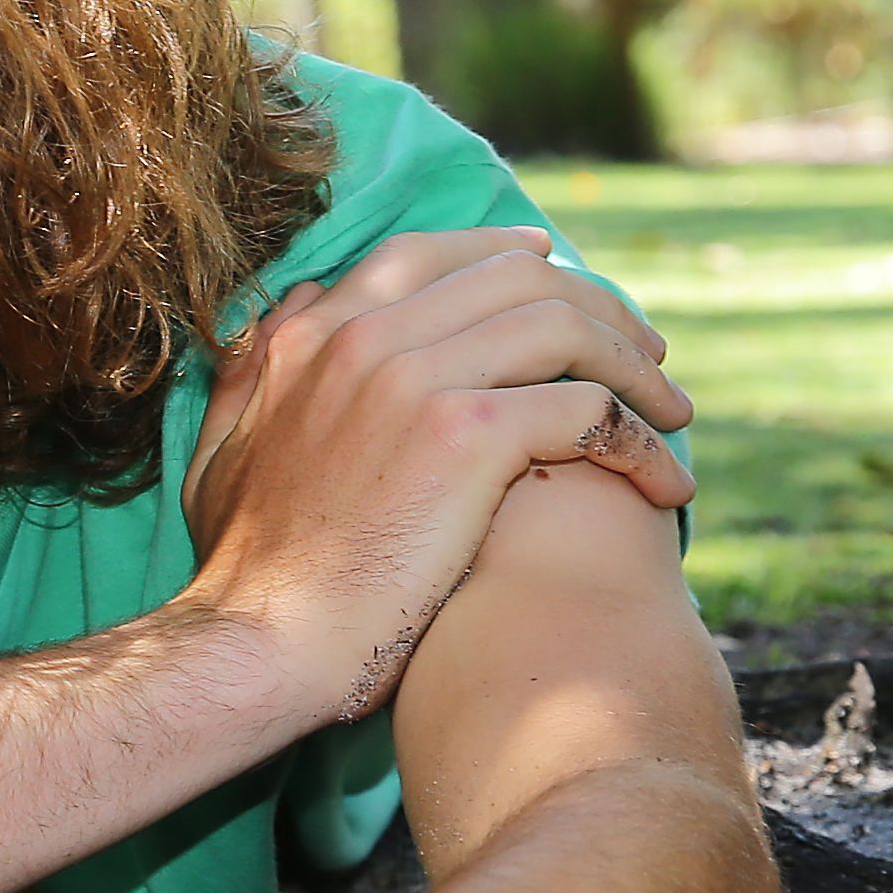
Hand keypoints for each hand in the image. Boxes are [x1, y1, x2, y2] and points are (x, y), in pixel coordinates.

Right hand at [183, 226, 689, 722]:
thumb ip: (253, 371)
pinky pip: (589, 410)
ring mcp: (413, 378)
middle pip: (514, 276)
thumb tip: (291, 310)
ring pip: (564, 325)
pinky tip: (663, 484)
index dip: (506, 255)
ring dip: (634, 365)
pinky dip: (641, 443)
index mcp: (305, 334)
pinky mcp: (466, 436)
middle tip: (645, 354)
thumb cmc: (241, 569)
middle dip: (597, 304)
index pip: (426, 253)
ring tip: (671, 412)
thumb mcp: (222, 447)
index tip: (560, 274)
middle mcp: (361, 336)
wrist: (255, 640)